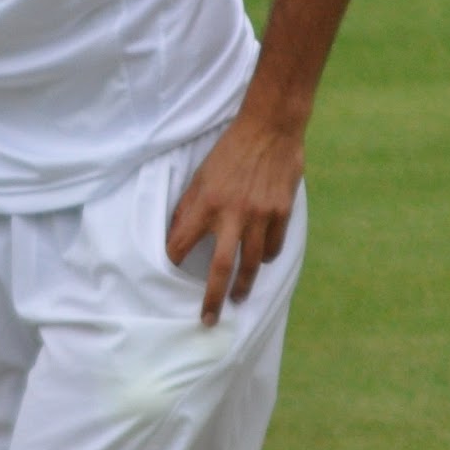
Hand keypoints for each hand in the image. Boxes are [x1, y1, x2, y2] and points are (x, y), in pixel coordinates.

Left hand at [166, 114, 303, 326]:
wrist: (270, 128)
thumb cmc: (231, 150)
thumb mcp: (201, 174)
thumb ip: (190, 205)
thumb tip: (178, 231)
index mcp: (206, 203)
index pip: (182, 242)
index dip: (173, 260)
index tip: (167, 275)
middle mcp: (233, 214)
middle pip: (221, 268)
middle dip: (213, 298)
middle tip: (209, 320)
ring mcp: (260, 216)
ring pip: (252, 264)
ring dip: (244, 285)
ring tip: (238, 298)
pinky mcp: (282, 213)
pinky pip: (274, 248)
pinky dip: (267, 257)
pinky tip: (261, 260)